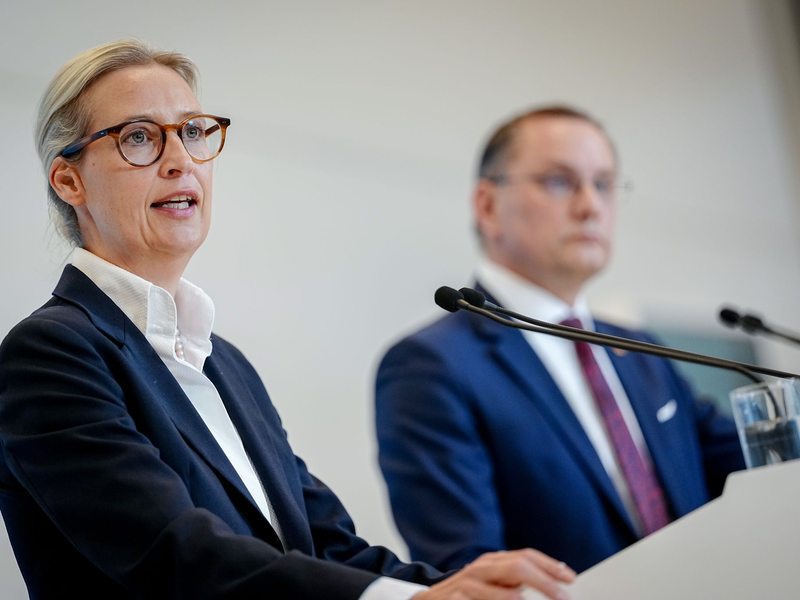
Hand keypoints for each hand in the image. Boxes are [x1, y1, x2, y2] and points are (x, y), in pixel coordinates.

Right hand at [413, 549, 575, 599]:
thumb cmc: (467, 595)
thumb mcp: (491, 583)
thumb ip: (514, 581)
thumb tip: (553, 581)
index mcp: (492, 562)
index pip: (525, 556)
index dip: (550, 566)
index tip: (570, 578)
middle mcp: (481, 569)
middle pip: (517, 567)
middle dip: (545, 582)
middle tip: (563, 597)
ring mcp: (467, 585)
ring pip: (505, 594)